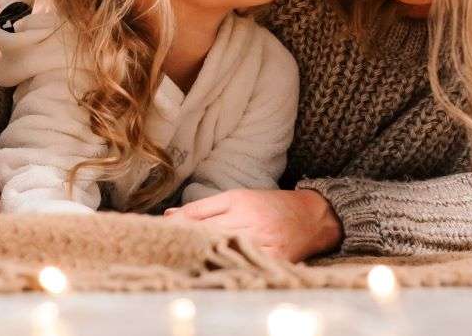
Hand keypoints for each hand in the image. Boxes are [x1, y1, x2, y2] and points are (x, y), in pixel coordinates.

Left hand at [165, 188, 341, 261]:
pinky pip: (246, 264)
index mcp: (238, 200)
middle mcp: (248, 219)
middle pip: (207, 232)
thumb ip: (204, 208)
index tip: (159, 231)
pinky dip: (229, 267)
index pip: (197, 213)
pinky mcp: (274, 257)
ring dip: (203, 256)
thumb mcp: (238, 197)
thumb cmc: (271, 205)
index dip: (176, 224)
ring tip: (182, 263)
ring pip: (224, 249)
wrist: (313, 216)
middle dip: (185, 240)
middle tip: (163, 248)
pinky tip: (214, 272)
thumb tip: (170, 216)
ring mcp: (262, 239)